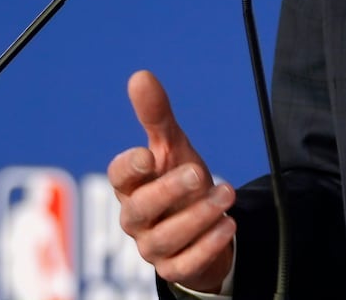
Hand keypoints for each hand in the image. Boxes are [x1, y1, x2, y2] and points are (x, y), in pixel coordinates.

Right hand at [108, 70, 236, 292]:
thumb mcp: (172, 147)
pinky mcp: (173, 268)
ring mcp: (152, 246)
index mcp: (131, 186)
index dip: (129, 168)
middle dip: (169, 191)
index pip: (118, 177)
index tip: (149, 155)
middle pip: (140, 208)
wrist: (201, 226)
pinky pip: (184, 264)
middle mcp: (136, 218)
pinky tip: (228, 225)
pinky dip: (207, 246)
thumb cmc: (179, 181)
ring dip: (198, 216)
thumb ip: (156, 116)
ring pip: (165, 238)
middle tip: (199, 172)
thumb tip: (140, 76)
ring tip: (226, 194)